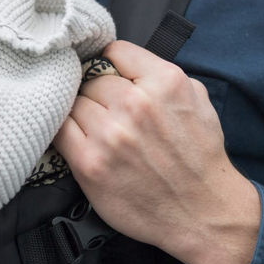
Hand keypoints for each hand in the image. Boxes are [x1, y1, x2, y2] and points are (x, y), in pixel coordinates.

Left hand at [54, 40, 259, 263]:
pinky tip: (78, 138)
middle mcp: (135, 104)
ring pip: (73, 102)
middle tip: (107, 110)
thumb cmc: (200, 156)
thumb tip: (123, 63)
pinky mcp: (89, 163)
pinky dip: (65, 130)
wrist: (204, 212)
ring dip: (82, 113)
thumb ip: (160, 74)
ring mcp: (110, 134)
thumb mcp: (197, 99)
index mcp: (165, 82)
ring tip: (97, 128)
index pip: (114, 51)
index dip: (110, 64)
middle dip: (97, 92)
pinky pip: (59, 130)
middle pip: (91, 79)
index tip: (110, 75)